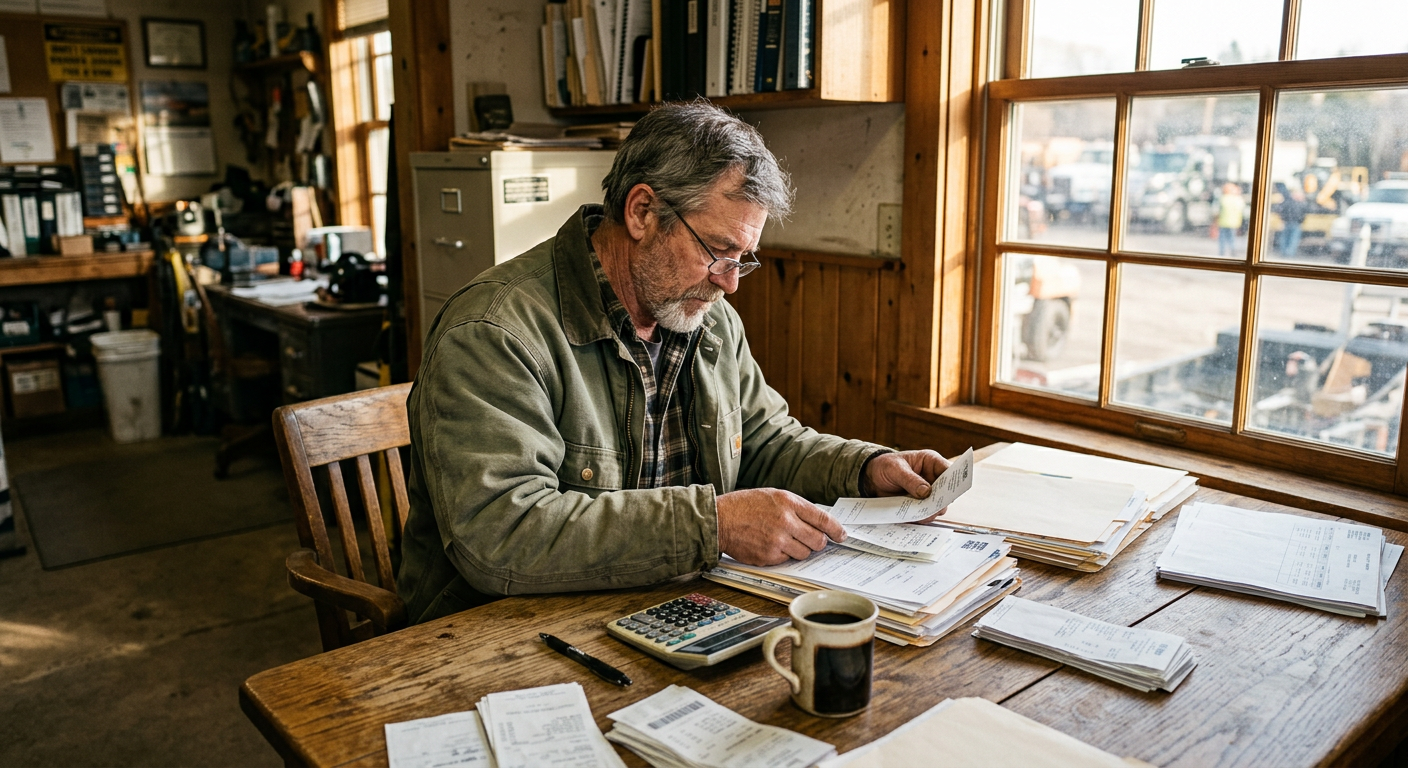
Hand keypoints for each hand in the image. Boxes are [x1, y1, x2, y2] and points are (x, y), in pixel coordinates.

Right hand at [716, 488, 845, 566]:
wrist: (720, 520)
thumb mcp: (773, 496)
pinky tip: (770, 545)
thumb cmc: (745, 506)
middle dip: (818, 542)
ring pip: (804, 553)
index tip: (841, 535)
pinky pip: (787, 560)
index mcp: (788, 502)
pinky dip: (783, 555)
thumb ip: (796, 508)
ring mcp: (777, 541)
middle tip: (812, 540)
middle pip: (818, 540)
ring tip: (784, 540)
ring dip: (800, 549)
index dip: (836, 529)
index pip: (823, 519)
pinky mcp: (769, 556)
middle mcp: (785, 522)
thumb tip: (818, 523)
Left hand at [863, 450, 952, 521]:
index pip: (949, 471)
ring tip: (918, 513)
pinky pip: (925, 515)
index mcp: (931, 462)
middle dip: (939, 502)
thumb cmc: (885, 466)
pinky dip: (919, 518)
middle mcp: (933, 478)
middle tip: (930, 508)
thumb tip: (926, 492)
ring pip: (937, 507)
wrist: (872, 478)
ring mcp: (927, 493)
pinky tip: (912, 517)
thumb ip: (910, 480)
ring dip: (929, 512)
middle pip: (946, 493)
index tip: (948, 492)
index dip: (953, 482)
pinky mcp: (920, 505)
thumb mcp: (895, 469)